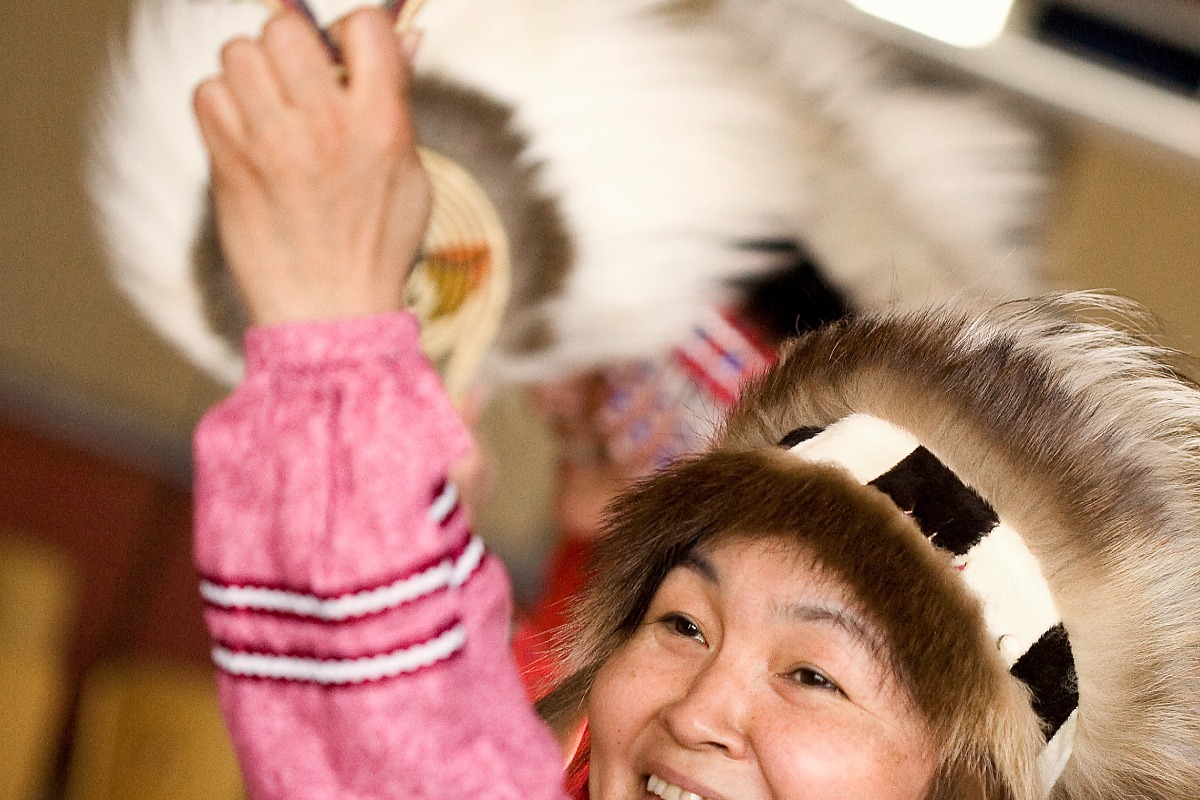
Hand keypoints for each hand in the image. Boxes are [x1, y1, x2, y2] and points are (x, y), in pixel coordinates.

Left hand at [193, 9, 430, 324]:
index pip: (365, 25)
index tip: (348, 60)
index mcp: (382, 124)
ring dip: (252, 72)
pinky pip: (207, 94)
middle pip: (286, 29)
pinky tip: (245, 134)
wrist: (330, 315)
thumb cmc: (376, 246)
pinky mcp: (229, 164)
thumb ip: (398, 101)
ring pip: (238, 53)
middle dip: (292, 46)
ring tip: (269, 108)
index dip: (354, 32)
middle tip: (299, 81)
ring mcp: (272, 145)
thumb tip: (404, 34)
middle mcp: (326, 128)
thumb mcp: (409, 174)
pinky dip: (222, 105)